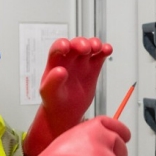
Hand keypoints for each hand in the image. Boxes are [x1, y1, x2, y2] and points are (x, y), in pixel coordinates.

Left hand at [24, 37, 112, 155]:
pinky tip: (107, 50)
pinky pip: (100, 56)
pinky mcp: (93, 68)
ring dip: (94, 44)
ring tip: (98, 48)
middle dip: (81, 43)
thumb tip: (60, 71)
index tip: (66, 47)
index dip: (62, 44)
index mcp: (55, 61)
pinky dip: (104, 51)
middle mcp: (69, 58)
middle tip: (85, 49)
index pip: (58, 47)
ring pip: (89, 47)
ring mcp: (82, 62)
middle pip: (76, 44)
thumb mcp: (49, 93)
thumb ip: (53, 82)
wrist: (65, 112)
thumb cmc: (54, 100)